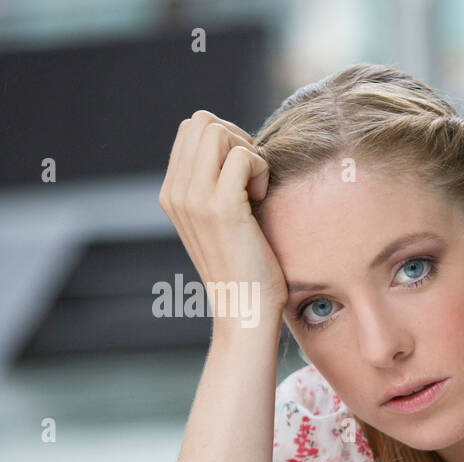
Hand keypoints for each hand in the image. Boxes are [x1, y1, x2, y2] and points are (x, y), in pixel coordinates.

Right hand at [157, 109, 288, 329]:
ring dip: (248, 152)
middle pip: (202, 122)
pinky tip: (262, 198)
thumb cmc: (245, 266)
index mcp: (172, 192)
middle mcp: (176, 192)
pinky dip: (260, 168)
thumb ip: (214, 184)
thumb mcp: (219, 220)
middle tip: (251, 177)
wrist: (244, 308)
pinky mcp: (221, 207)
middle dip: (236, 138)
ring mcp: (195, 199)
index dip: (226, 139)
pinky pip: (243, 156)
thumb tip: (235, 145)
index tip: (242, 175)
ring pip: (218, 131)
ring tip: (255, 189)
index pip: (191, 129)